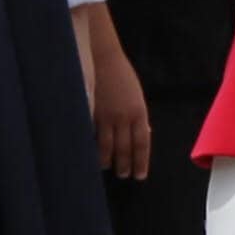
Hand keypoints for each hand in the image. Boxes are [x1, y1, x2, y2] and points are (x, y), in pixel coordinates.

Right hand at [80, 4, 149, 175]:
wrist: (104, 59)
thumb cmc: (122, 77)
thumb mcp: (137, 97)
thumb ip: (139, 117)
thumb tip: (143, 135)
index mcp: (139, 112)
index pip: (142, 143)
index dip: (141, 161)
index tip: (140, 174)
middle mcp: (124, 117)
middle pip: (125, 148)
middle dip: (125, 165)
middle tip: (124, 176)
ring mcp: (106, 116)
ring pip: (107, 146)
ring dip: (108, 160)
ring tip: (109, 169)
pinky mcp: (91, 113)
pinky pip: (92, 135)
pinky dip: (93, 147)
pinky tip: (92, 156)